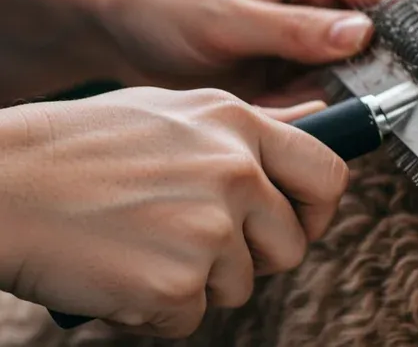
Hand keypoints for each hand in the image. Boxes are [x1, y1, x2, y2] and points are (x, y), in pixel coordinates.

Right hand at [0, 87, 347, 337]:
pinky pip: (190, 320)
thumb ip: (239, 131)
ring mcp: (209, 228)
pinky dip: (154, 312)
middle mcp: (235, 172)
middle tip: (199, 250)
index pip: (327, 174)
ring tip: (139, 249)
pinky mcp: (177, 282)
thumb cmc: (74, 149)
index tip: (295, 225)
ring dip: (196, 284)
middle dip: (254, 260)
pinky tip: (116, 274)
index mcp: (237, 125)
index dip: (317, 211)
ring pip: (240, 287)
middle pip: (291, 246)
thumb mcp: (171, 113)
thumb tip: (311, 128)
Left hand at [88, 0, 411, 104]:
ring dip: (368, 99)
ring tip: (381, 128)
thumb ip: (293, 29)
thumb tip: (365, 34)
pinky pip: (330, 96)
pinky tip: (335, 133)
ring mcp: (311, 38)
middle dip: (402, 70)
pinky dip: (333, 116)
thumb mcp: (222, 19)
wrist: (110, 29)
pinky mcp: (296, 72)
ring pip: (364, 71)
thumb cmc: (160, 7)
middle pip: (387, 33)